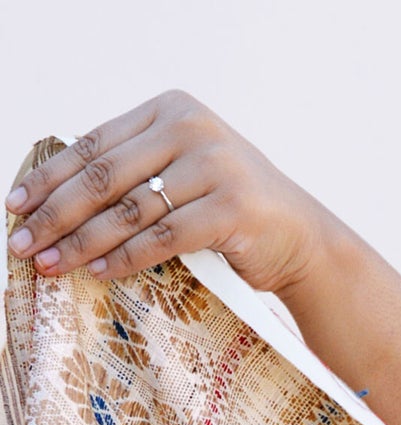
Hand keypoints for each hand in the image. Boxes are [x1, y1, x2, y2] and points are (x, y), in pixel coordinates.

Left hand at [5, 90, 340, 298]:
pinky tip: (96, 271)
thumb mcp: (184, 176)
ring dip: (82, 241)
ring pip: (128, 208)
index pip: (94, 144)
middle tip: (22, 242)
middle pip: (103, 176)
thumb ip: (137, 171)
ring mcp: (215, 167)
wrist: (304, 241)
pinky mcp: (232, 208)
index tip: (14, 205)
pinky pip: (163, 236)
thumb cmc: (236, 215)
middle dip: (55, 213)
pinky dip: (125, 257)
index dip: (49, 177)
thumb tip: (58, 197)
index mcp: (172, 110)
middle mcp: (192, 128)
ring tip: (50, 264)